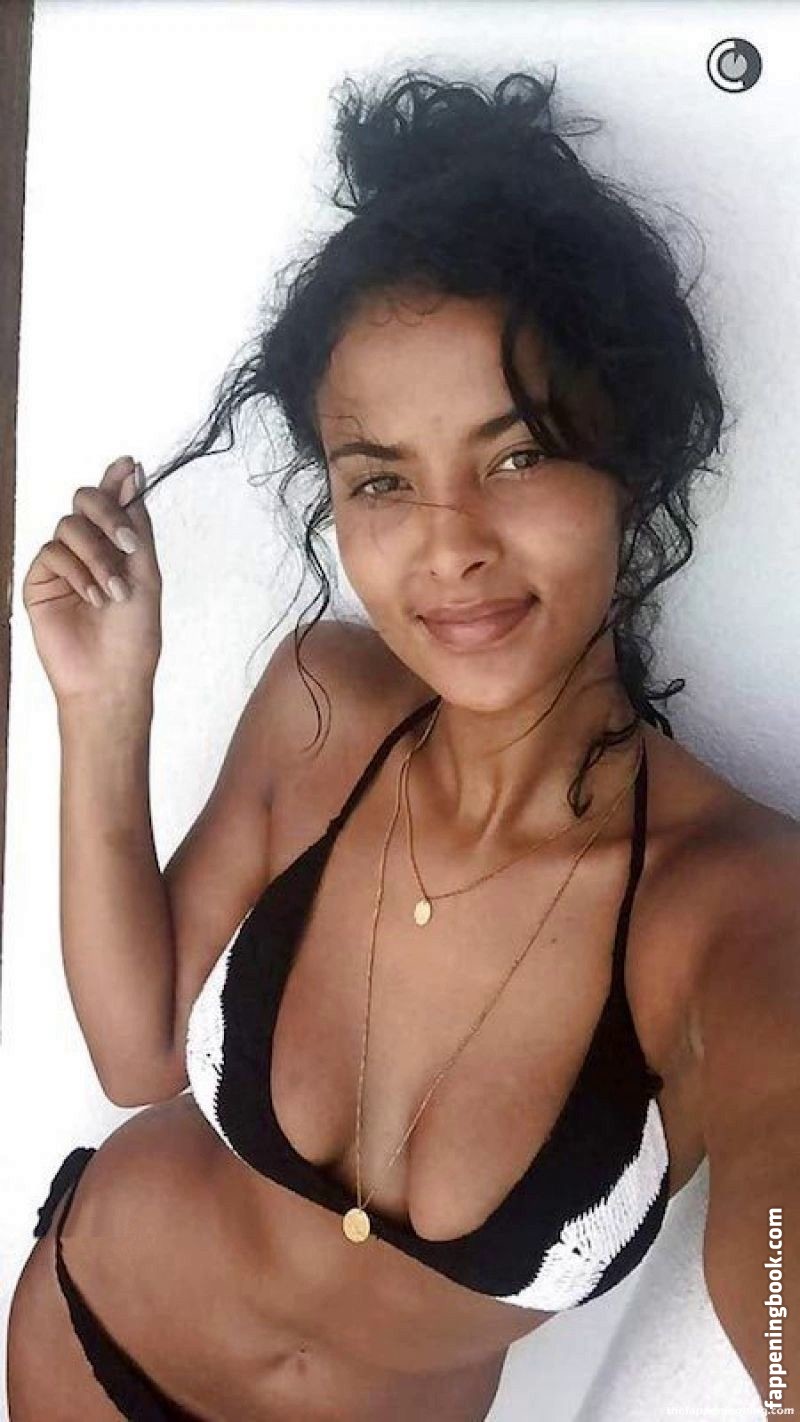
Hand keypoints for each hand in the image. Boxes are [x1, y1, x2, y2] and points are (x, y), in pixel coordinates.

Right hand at [22, 455, 162, 704]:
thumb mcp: (146, 573)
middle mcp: (90, 548)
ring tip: (113, 592)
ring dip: (97, 556)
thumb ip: (136, 523)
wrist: (111, 677)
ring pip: (69, 526)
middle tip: (126, 543)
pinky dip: (77, 572)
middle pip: (85, 500)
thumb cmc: (134, 634)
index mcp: (118, 545)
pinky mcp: (40, 580)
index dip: (117, 479)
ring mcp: (63, 563)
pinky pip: (52, 552)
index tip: (128, 464)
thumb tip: (133, 471)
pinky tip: (94, 597)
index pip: (114, 500)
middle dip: (107, 514)